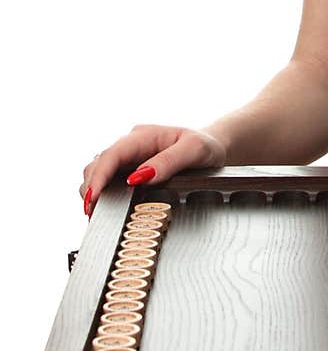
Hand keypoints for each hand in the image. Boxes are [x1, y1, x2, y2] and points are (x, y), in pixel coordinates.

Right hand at [79, 124, 227, 217]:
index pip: (113, 154)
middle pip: (98, 163)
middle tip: (92, 214)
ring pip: (98, 171)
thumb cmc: (206, 146)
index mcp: (145, 135)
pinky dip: (101, 194)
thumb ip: (168, 161)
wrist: (214, 148)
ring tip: (96, 214)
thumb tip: (139, 177)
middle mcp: (132, 144)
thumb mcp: (195, 149)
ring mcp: (129, 157)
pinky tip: (105, 208)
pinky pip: (107, 180)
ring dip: (93, 191)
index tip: (93, 199)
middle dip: (91, 188)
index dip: (99, 177)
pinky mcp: (129, 170)